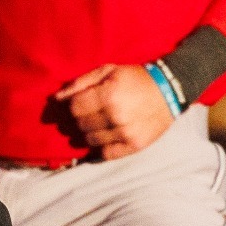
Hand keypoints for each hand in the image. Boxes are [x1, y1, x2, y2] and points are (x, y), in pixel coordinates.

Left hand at [55, 64, 175, 160]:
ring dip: (88, 132)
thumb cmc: (135, 78)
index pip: (74, 109)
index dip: (72, 106)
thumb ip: (80, 83)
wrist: (169, 91)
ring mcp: (125, 133)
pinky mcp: (134, 146)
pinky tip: (104, 136)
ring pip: (89, 140)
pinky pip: (105, 154)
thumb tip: (56, 98)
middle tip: (88, 113)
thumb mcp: (107, 71)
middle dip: (79, 118)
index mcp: (108, 96)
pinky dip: (100, 147)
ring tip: (97, 123)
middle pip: (80, 125)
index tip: (78, 103)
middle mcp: (115, 117)